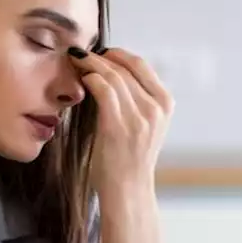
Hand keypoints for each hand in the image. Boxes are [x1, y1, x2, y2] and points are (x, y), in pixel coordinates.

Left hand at [68, 46, 173, 195]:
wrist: (128, 190)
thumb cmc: (130, 159)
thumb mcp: (146, 125)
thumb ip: (138, 100)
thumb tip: (114, 73)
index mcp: (165, 104)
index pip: (141, 65)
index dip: (118, 54)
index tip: (101, 52)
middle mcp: (155, 108)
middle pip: (125, 68)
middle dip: (100, 57)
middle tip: (81, 54)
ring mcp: (138, 117)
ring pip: (112, 76)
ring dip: (91, 64)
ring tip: (76, 61)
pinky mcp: (117, 126)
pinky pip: (102, 90)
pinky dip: (90, 79)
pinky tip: (80, 78)